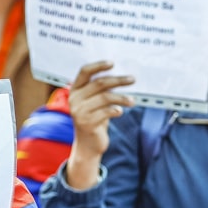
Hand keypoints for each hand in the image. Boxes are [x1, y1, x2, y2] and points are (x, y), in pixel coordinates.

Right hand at [64, 60, 134, 189]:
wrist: (88, 145)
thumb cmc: (95, 118)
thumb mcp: (95, 102)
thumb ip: (101, 90)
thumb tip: (122, 76)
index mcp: (75, 89)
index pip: (85, 71)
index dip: (98, 65)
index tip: (113, 63)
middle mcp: (75, 99)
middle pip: (99, 83)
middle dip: (118, 80)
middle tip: (132, 79)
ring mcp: (79, 111)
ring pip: (105, 97)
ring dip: (122, 98)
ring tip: (133, 101)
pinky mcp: (87, 123)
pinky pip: (106, 112)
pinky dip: (116, 110)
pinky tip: (121, 112)